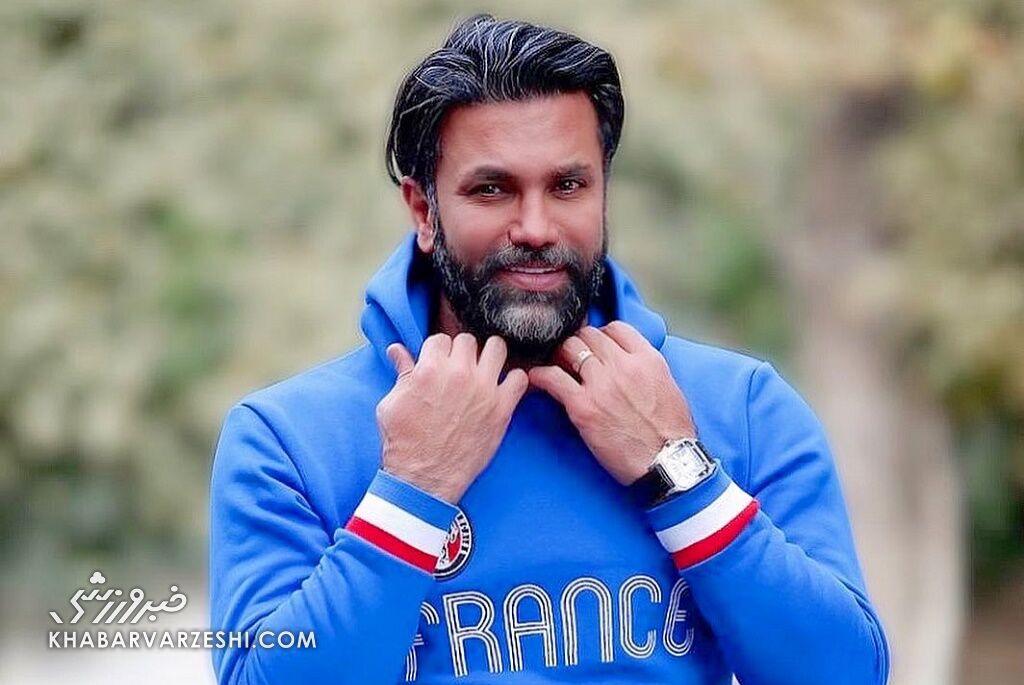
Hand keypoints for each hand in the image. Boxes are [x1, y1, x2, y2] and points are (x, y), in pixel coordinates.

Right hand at [376, 333, 528, 502]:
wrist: (423, 478)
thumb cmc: (405, 443)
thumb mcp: (392, 404)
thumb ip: (401, 373)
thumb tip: (398, 350)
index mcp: (430, 368)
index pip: (440, 338)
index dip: (439, 351)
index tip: (440, 362)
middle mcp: (459, 374)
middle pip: (467, 340)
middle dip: (462, 352)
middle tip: (460, 368)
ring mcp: (483, 389)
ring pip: (497, 348)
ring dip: (490, 356)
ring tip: (484, 370)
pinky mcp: (502, 408)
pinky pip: (519, 378)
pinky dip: (513, 381)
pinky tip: (502, 389)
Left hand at [527, 322, 696, 484]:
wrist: (668, 463)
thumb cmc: (671, 432)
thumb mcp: (668, 386)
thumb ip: (646, 368)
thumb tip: (629, 362)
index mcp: (647, 359)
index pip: (615, 327)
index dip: (601, 334)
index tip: (595, 346)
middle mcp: (623, 365)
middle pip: (588, 335)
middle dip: (579, 343)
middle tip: (572, 356)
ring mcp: (602, 384)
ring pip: (569, 348)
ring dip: (560, 355)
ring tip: (556, 365)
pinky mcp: (583, 406)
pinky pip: (552, 377)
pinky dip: (540, 375)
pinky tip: (536, 378)